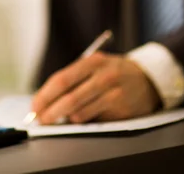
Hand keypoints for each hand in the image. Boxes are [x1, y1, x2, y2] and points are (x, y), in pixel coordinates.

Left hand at [31, 52, 160, 123]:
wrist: (149, 79)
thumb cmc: (113, 72)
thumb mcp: (95, 65)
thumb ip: (73, 79)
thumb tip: (46, 100)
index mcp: (93, 62)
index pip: (61, 80)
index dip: (44, 96)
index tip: (34, 107)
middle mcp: (104, 76)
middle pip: (69, 99)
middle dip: (51, 113)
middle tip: (41, 120)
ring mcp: (114, 94)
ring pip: (80, 113)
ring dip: (68, 118)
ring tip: (65, 116)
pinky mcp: (122, 111)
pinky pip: (95, 121)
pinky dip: (85, 121)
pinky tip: (86, 116)